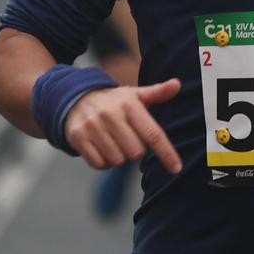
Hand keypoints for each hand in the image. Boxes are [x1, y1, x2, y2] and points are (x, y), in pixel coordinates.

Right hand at [64, 78, 182, 174]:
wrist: (76, 98)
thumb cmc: (114, 102)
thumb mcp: (135, 95)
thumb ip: (158, 93)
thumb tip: (177, 84)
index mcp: (129, 104)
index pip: (153, 134)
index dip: (166, 153)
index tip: (176, 168)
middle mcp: (110, 114)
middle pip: (136, 152)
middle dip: (135, 151)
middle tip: (128, 139)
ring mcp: (93, 126)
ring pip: (117, 160)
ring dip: (119, 157)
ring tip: (114, 142)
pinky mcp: (78, 137)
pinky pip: (99, 164)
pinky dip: (104, 162)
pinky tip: (102, 148)